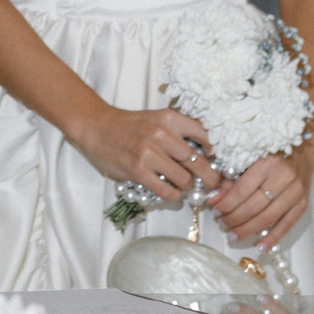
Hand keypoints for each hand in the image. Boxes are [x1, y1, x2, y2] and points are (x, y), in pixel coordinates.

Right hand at [68, 105, 220, 200]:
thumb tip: (208, 152)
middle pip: (199, 162)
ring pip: (184, 179)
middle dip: (209, 177)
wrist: (96, 128)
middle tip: (211, 184)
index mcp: (170, 118)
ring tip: (184, 186)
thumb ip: (180, 131)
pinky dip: (173, 195)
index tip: (217, 161)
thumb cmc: (130, 126)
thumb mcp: (157, 119)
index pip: (206, 136)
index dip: (216, 153)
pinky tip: (171, 191)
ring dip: (187, 187)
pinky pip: (167, 191)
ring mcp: (149, 153)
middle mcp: (162, 134)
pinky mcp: (138, 171)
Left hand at [209, 139, 313, 249]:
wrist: (302, 151)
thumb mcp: (249, 159)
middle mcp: (283, 177)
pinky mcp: (303, 203)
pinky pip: (287, 225)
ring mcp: (295, 192)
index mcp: (266, 163)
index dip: (226, 204)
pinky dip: (273, 238)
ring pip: (268, 218)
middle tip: (222, 225)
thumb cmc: (271, 154)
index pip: (242, 190)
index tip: (214, 210)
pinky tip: (260, 247)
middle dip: (235, 219)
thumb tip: (214, 198)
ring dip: (248, 230)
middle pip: (254, 206)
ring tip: (233, 236)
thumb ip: (232, 179)